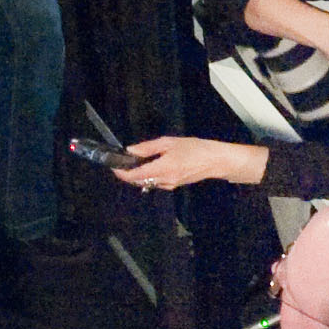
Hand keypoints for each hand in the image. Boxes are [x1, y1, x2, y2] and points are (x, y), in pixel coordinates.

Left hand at [111, 135, 265, 190]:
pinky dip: (149, 176)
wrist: (215, 160)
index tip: (113, 166)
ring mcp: (169, 185)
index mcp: (162, 169)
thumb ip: (148, 148)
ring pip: (147, 183)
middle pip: (139, 181)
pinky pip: (156, 183)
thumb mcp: (169, 143)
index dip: (121, 173)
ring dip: (138, 175)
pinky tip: (151, 166)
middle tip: (122, 161)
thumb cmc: (194, 148)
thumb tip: (130, 150)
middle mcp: (164, 181)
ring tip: (135, 162)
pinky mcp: (175, 185)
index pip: (135, 176)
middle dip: (128, 174)